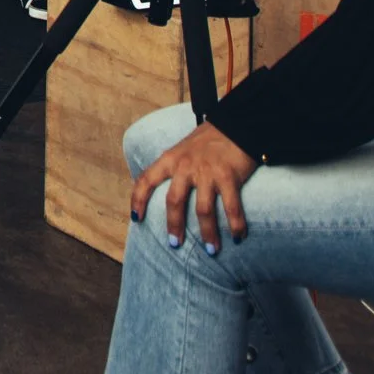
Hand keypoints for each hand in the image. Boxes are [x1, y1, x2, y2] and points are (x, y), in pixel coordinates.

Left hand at [131, 122, 256, 253]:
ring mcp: (207, 171)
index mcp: (171, 158)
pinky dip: (236, 224)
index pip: (147, 179)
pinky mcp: (228, 175)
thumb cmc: (209, 139)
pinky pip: (231, 206)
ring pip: (202, 209)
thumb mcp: (183, 148)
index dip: (138, 199)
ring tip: (210, 250)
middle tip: (175, 244)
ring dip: (207, 233)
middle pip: (174, 201)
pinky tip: (238, 237)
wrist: (236, 123)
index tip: (136, 217)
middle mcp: (186, 166)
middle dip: (174, 225)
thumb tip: (165, 189)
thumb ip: (174, 166)